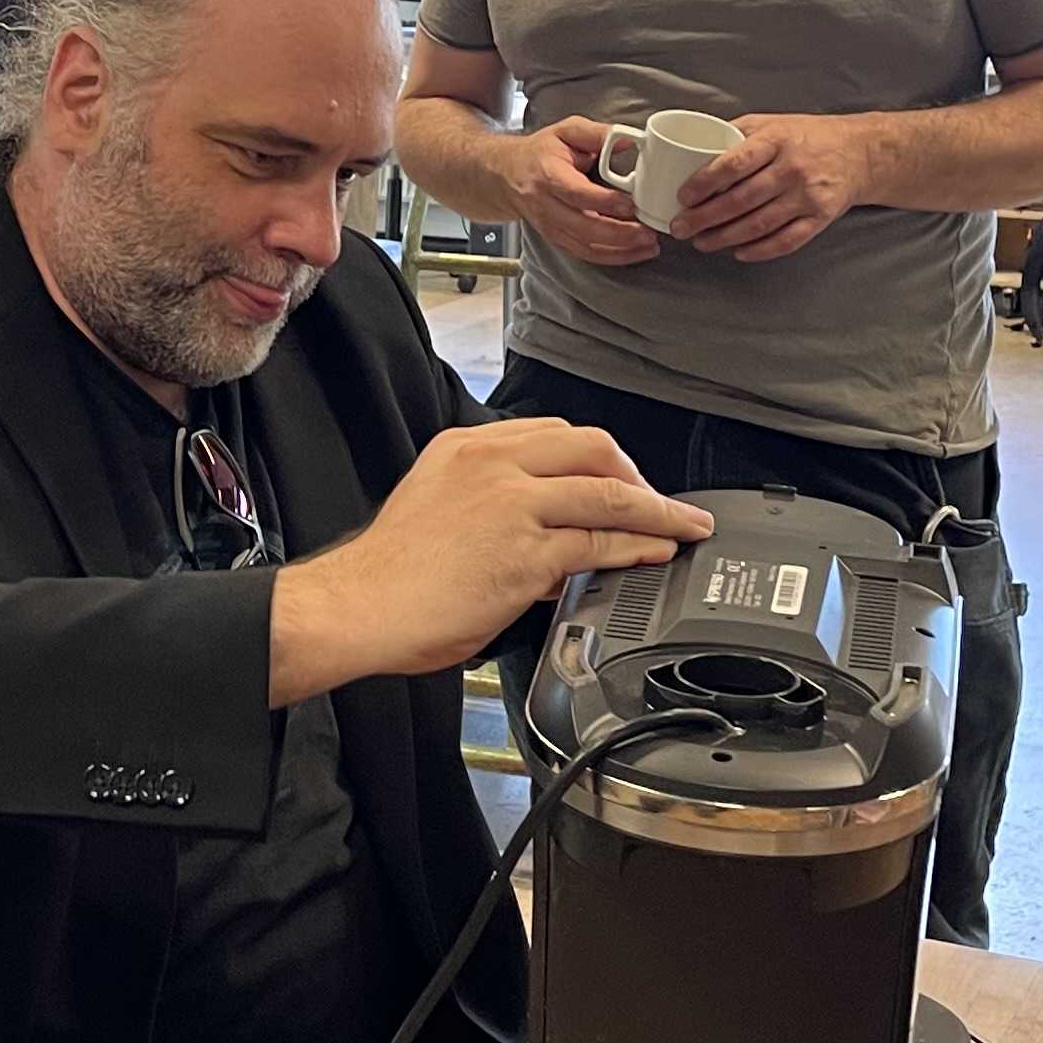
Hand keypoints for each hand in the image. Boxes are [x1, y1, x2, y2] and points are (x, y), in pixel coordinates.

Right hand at [270, 421, 710, 698]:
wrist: (356, 606)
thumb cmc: (388, 575)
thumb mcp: (437, 510)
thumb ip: (492, 511)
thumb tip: (548, 541)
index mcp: (466, 448)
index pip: (554, 435)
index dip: (599, 459)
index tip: (620, 479)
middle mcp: (492, 464)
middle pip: (593, 449)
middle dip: (636, 476)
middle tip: (658, 503)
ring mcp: (512, 504)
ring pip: (608, 494)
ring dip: (658, 510)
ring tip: (686, 525)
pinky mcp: (525, 551)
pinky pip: (600, 542)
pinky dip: (639, 546)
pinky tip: (657, 552)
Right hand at [503, 118, 661, 268]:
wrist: (505, 176)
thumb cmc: (538, 153)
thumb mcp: (566, 131)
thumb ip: (597, 134)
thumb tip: (628, 141)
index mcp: (548, 175)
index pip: (578, 194)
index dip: (606, 202)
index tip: (631, 204)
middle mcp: (546, 205)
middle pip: (584, 227)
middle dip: (619, 234)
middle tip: (648, 232)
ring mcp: (550, 226)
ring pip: (585, 246)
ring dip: (620, 250)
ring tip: (648, 246)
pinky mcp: (556, 238)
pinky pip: (585, 254)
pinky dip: (611, 257)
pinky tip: (633, 253)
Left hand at [667, 111, 870, 262]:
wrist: (860, 152)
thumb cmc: (808, 136)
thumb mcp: (772, 123)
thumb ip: (735, 135)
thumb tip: (691, 149)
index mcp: (776, 140)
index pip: (733, 163)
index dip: (704, 183)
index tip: (683, 197)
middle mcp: (792, 168)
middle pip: (741, 199)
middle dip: (705, 218)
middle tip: (681, 228)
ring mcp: (808, 195)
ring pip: (759, 224)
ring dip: (725, 238)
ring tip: (701, 242)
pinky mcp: (820, 218)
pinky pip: (786, 241)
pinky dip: (759, 251)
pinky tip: (738, 252)